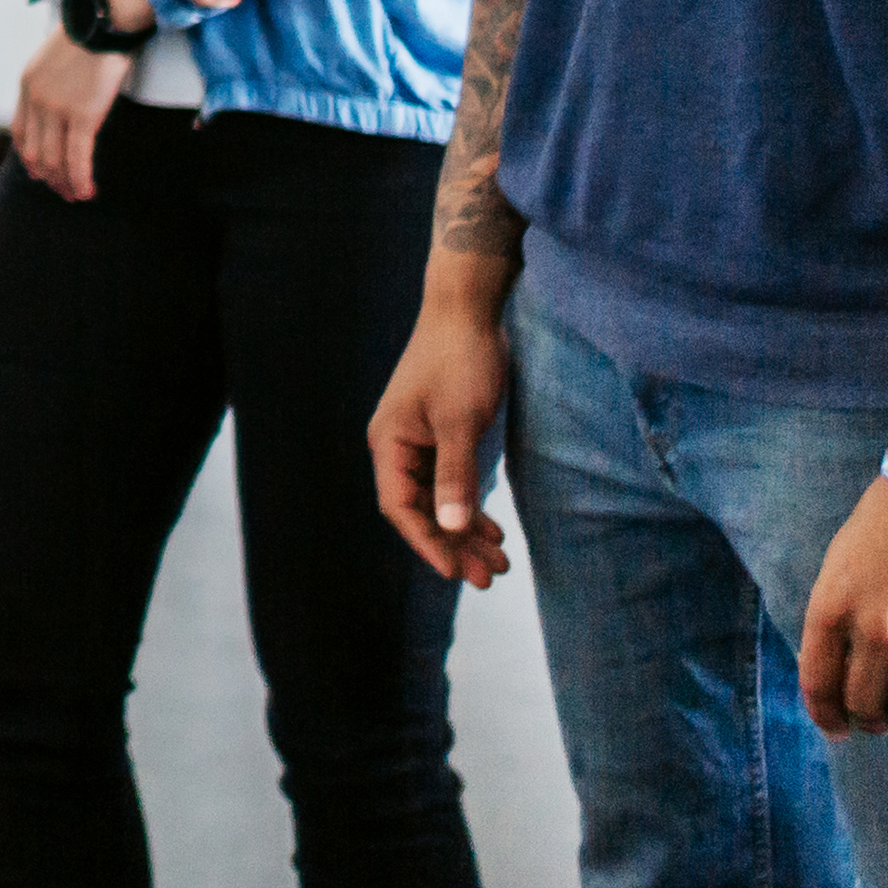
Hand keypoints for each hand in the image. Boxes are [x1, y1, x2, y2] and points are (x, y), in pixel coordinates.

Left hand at [15, 9, 133, 203]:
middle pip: (36, 152)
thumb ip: (51, 84)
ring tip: (76, 195)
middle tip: (62, 191)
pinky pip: (78, 158)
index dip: (29, 158)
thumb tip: (62, 104)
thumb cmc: (89, 34)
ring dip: (65, 183)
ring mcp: (56, 109)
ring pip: (55, 161)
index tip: (39, 172)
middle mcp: (36, 100)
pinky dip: (81, 179)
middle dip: (48, 177)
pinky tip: (88, 191)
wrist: (103, 18)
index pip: (20, 133)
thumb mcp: (54, 59)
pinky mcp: (83, 115)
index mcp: (27, 85)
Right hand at [367, 282, 514, 586]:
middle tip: (488, 578)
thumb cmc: (461, 360)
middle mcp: (397, 446)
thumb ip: (456, 475)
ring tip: (498, 562)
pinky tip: (492, 528)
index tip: (457, 572)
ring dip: (466, 530)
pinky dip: (470, 505)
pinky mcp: (440, 434)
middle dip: (454, 545)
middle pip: (421, 510)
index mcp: (390, 443)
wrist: (468, 310)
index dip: (428, 543)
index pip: (401, 508)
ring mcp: (418, 441)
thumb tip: (453, 527)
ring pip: (439, 499)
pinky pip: (450, 482)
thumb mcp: (461, 421)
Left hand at [800, 479, 887, 733]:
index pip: (818, 687)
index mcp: (831, 607)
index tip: (837, 729)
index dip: (826, 718)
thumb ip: (836, 619)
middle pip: (865, 708)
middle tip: (880, 718)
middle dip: (870, 722)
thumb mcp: (840, 566)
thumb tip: (838, 675)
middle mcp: (874, 628)